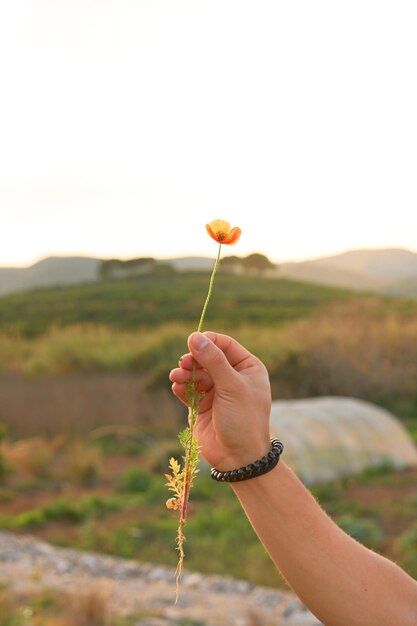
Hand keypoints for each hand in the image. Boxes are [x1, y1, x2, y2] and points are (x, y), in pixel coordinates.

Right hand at [169, 331, 271, 469]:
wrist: (239, 458)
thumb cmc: (243, 419)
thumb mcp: (231, 386)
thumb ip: (213, 361)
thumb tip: (194, 337)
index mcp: (247, 368)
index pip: (225, 344)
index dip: (208, 341)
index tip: (192, 341)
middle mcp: (232, 377)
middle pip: (207, 357)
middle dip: (194, 359)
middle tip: (183, 363)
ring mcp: (216, 391)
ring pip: (195, 373)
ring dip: (184, 373)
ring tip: (176, 378)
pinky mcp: (202, 406)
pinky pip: (188, 390)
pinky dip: (181, 387)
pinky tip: (177, 388)